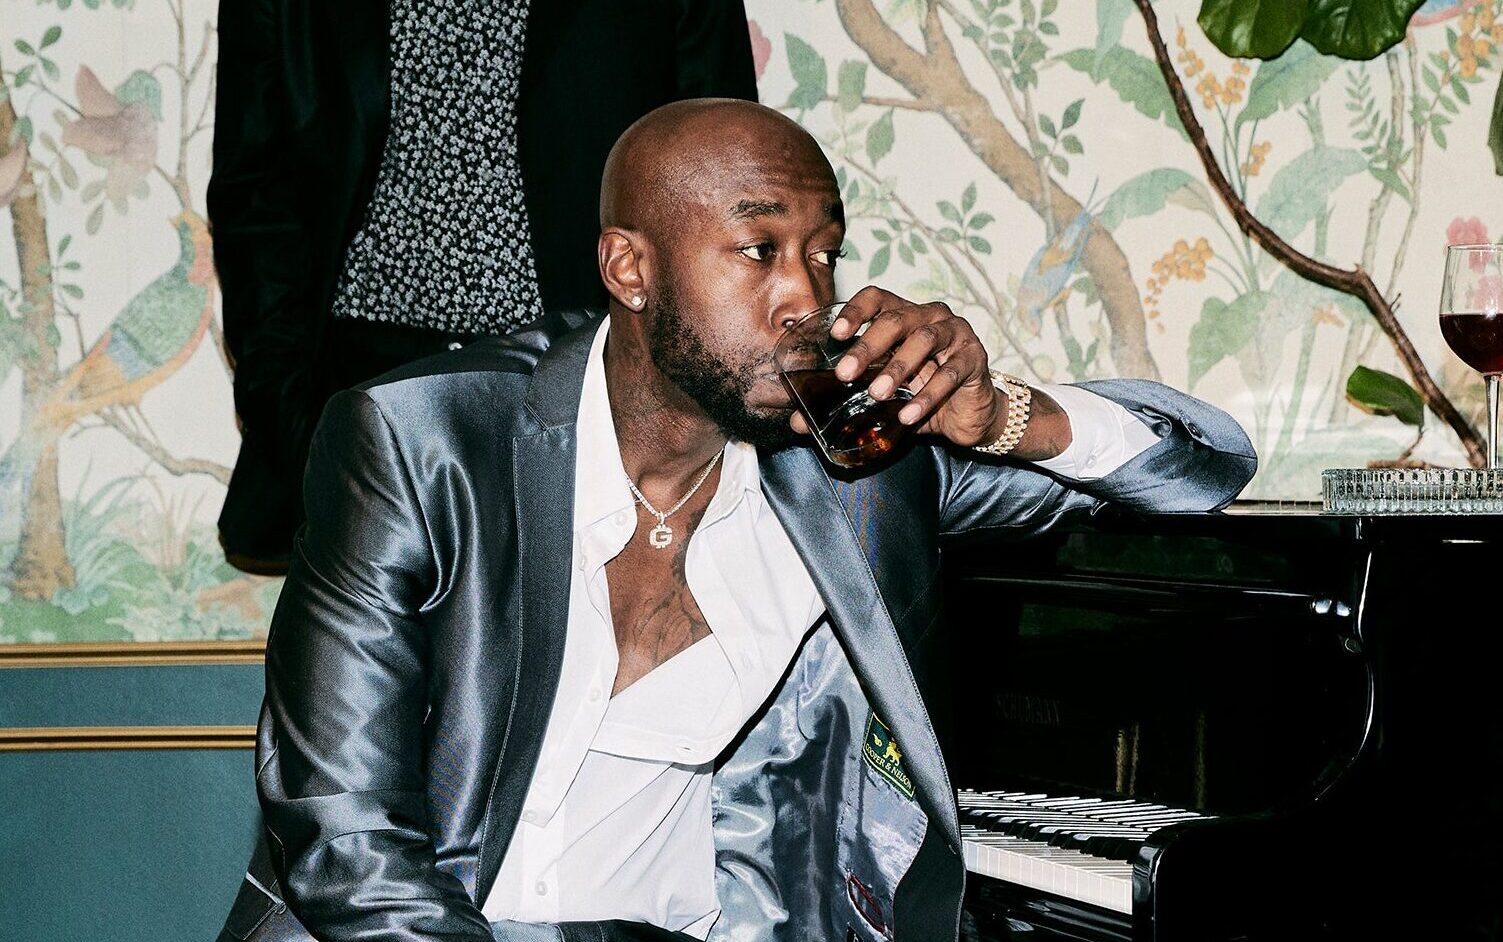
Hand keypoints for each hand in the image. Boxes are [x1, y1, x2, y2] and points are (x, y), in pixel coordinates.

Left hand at [787, 285, 1001, 447]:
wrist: (967, 414)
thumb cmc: (921, 394)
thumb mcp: (881, 397)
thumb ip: (844, 403)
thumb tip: (797, 422)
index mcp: (904, 316)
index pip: (878, 298)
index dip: (856, 310)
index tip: (836, 334)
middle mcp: (929, 317)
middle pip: (895, 319)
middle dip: (867, 347)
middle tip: (845, 374)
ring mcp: (955, 333)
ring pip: (923, 340)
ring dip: (898, 367)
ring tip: (877, 394)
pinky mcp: (974, 358)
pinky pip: (950, 373)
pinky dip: (927, 395)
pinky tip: (909, 415)